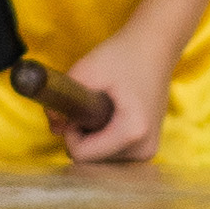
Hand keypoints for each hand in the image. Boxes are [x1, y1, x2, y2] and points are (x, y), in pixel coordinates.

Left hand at [52, 24, 175, 163]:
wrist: (156, 47)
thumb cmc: (123, 55)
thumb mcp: (86, 71)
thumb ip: (61, 101)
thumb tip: (54, 127)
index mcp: (132, 132)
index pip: (82, 155)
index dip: (71, 132)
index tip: (77, 109)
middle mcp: (144, 148)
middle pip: (92, 161)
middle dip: (82, 138)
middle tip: (89, 108)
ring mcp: (148, 151)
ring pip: (101, 161)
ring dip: (92, 141)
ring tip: (102, 110)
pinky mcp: (148, 148)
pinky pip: (113, 156)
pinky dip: (104, 141)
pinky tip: (111, 119)